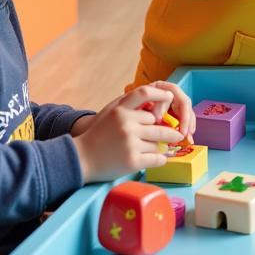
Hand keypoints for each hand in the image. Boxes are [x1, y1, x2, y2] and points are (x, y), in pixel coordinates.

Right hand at [71, 82, 193, 182]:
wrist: (81, 159)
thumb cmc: (97, 135)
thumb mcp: (109, 113)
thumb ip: (129, 107)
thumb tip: (156, 107)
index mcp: (120, 110)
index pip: (144, 93)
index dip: (160, 94)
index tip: (170, 98)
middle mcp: (126, 124)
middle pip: (157, 125)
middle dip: (165, 132)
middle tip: (174, 135)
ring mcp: (130, 143)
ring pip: (158, 143)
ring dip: (160, 147)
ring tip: (159, 149)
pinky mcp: (133, 161)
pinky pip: (157, 158)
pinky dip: (161, 159)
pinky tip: (158, 159)